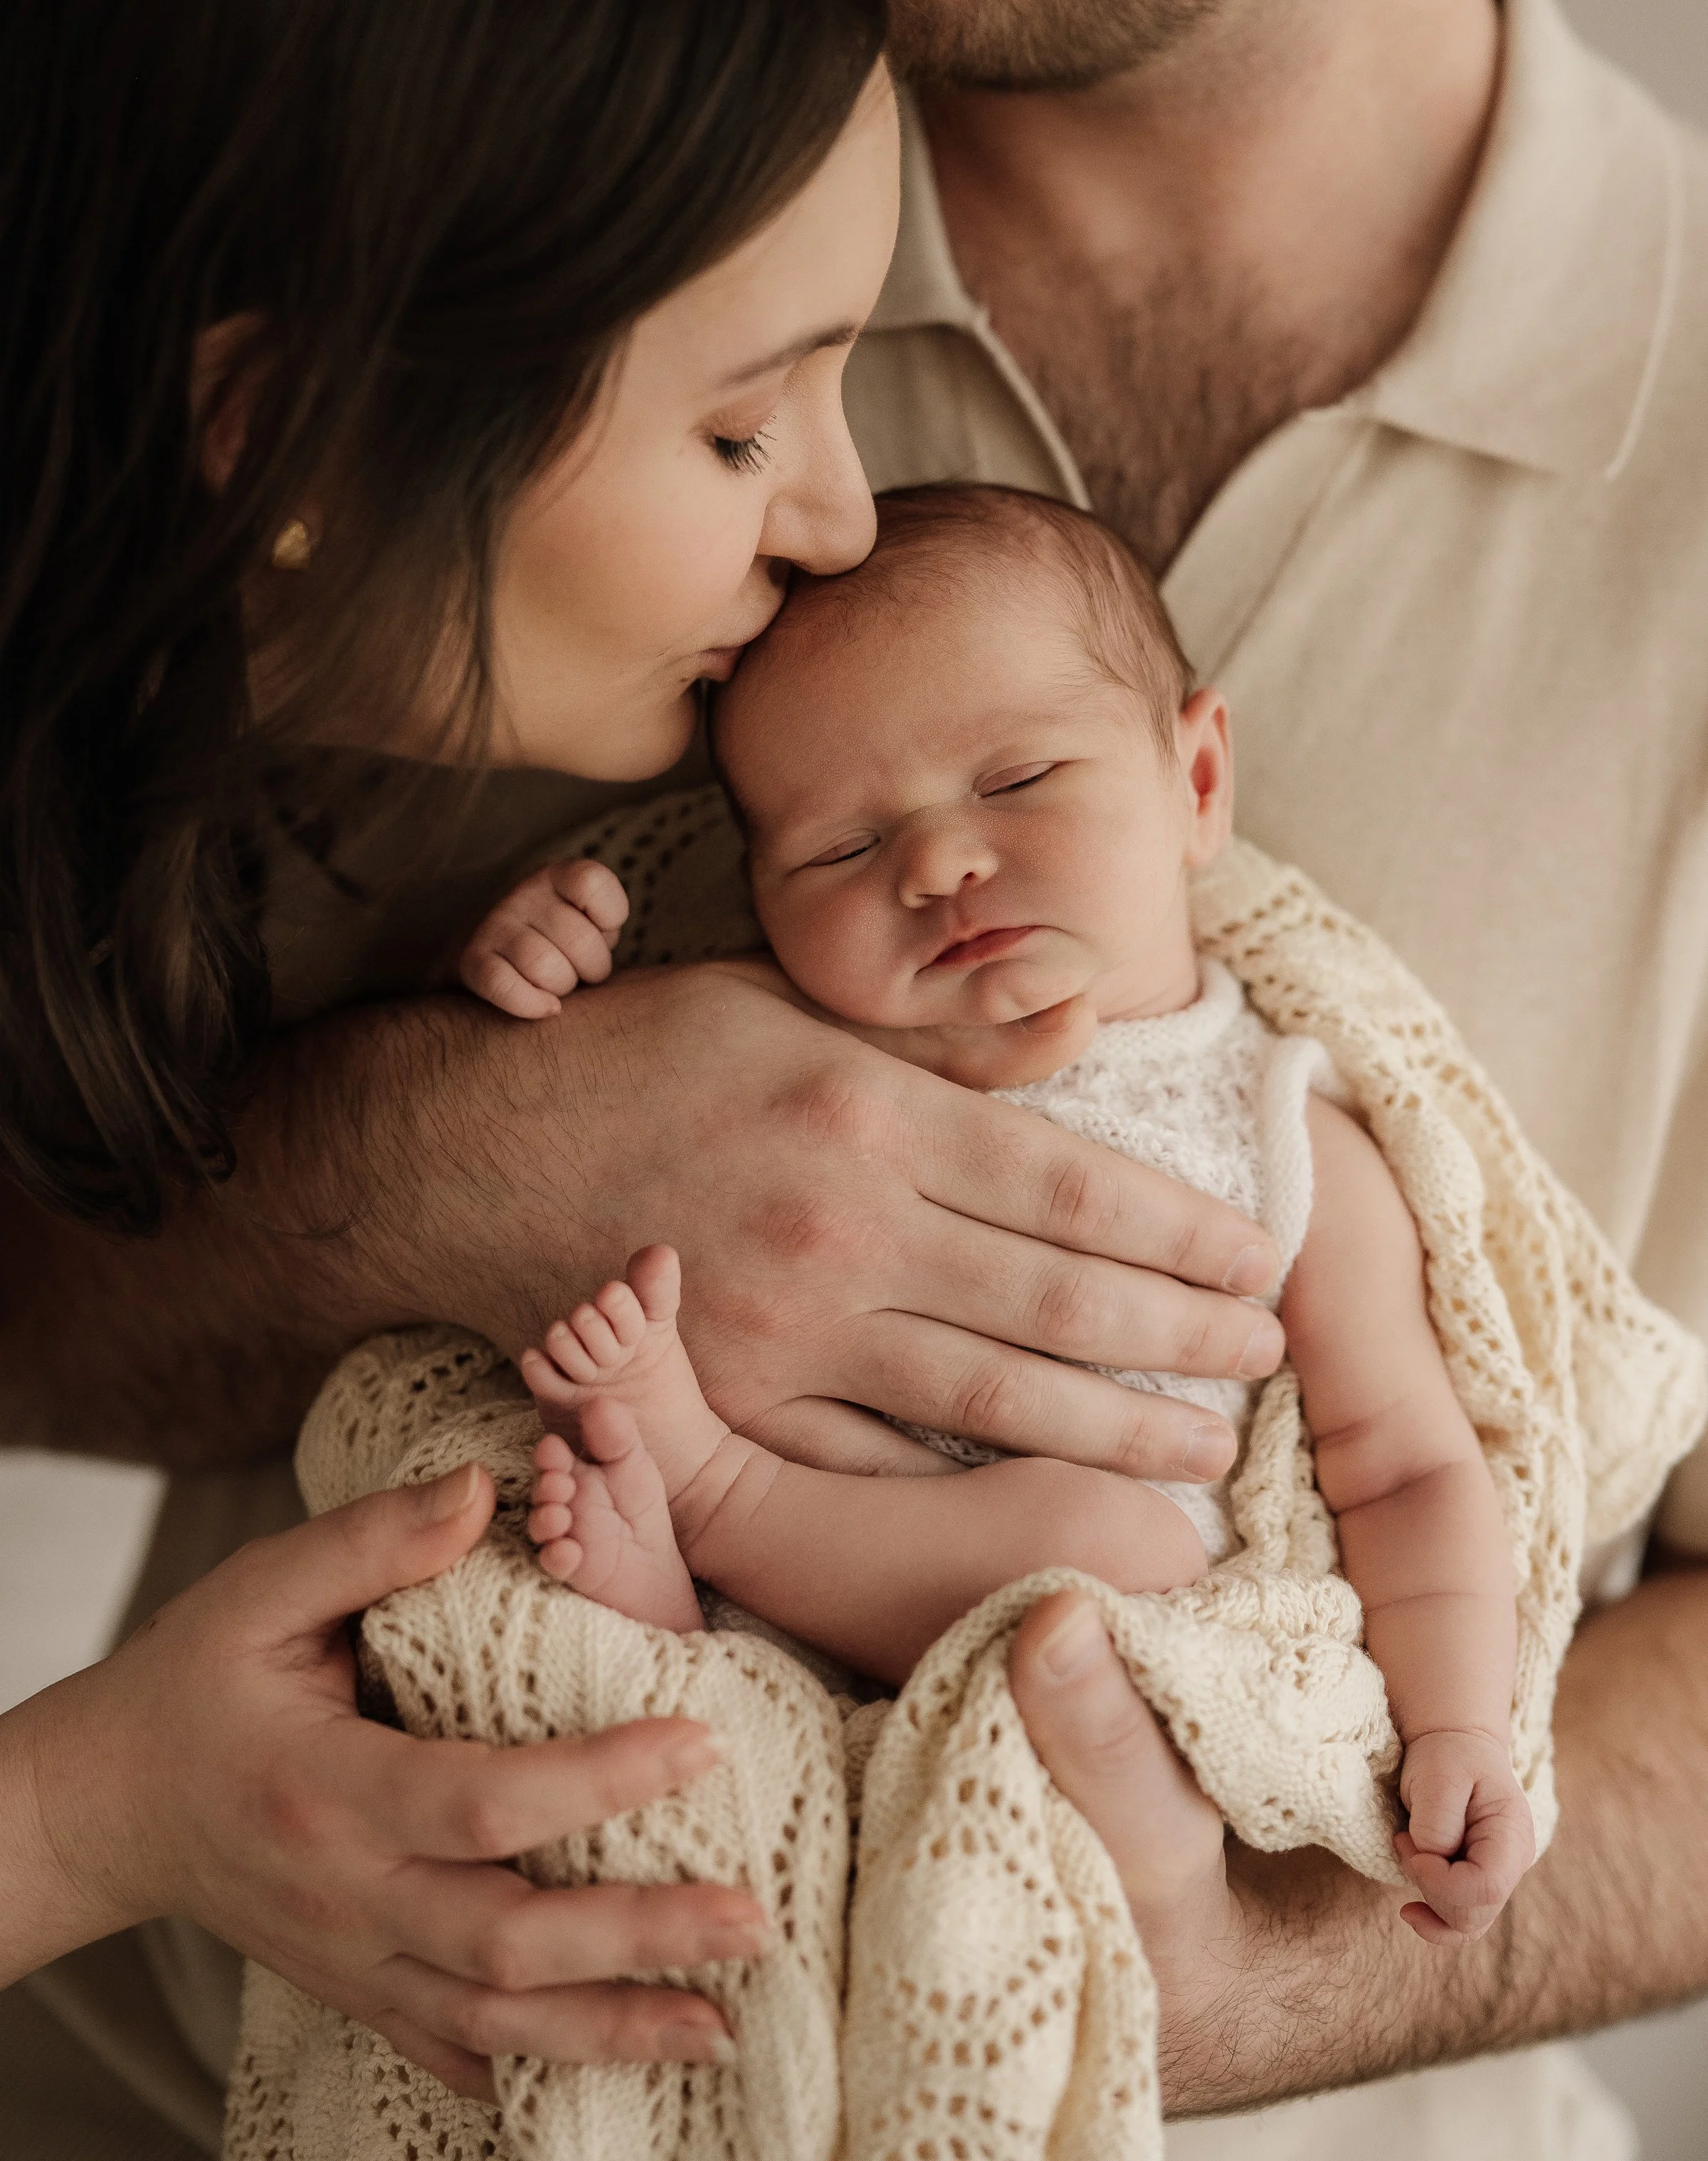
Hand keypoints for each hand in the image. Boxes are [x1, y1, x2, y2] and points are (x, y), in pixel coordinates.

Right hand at [7, 1463, 764, 2100]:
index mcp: (327, 1787)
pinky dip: (532, 2065)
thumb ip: (373, 1539)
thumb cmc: (192, 1682)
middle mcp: (346, 1893)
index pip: (482, 1799)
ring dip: (612, 2026)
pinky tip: (615, 2067)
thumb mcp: (259, 1588)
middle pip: (505, 1939)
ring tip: (720, 2020)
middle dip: (637, 1935)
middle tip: (751, 1916)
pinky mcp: (352, 1988)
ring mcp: (350, 1957)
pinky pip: (447, 2047)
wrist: (104, 1805)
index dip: (598, 1779)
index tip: (698, 1742)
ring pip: (492, 2017)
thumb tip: (488, 1486)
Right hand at [373, 963, 1280, 1482]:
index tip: (1261, 1258)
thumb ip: (943, 1031)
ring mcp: (787, 1329)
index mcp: (866, 1109)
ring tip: (1208, 1453)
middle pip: (1055, 1299)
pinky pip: (879, 1462)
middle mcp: (841, 1225)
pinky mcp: (736, 1408)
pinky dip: (975, 1485)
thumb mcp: (792, 1002)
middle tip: (1271, 1362)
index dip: (1181, 1230)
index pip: (1069, 1183)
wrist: (465, 1154)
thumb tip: (1084, 1013)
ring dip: (1115, 1427)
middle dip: (1182, 1338)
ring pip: (991, 1396)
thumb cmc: (643, 1056)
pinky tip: (1055, 1498)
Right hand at [458, 858, 627, 1018]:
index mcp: (556, 876)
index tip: (602, 930)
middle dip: (593, 967)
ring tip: (560, 985)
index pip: (592, 883)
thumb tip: (602, 951)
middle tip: (583, 972)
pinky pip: (505, 986)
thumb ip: (604, 925)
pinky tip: (547, 1007)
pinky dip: (531, 1004)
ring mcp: (495, 925)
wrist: (490, 951)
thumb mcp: (585, 919)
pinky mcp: (472, 960)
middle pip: (579, 939)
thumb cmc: (557, 940)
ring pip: (545, 966)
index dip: (610, 916)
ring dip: (563, 988)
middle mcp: (523, 894)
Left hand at [1393, 1727, 1534, 1940]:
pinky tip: (1412, 1910)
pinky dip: (1435, 1920)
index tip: (1410, 1846)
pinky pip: (1462, 1919)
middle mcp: (1513, 1864)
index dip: (1441, 1881)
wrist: (1457, 1744)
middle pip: (1474, 1913)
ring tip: (1407, 1855)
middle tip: (1404, 1840)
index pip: (1485, 1887)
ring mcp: (1498, 1877)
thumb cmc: (1448, 1754)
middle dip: (1429, 1887)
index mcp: (1511, 1835)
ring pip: (1468, 1924)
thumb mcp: (1438, 1775)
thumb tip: (1431, 1860)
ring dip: (1429, 1903)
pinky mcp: (1478, 1882)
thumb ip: (1436, 1823)